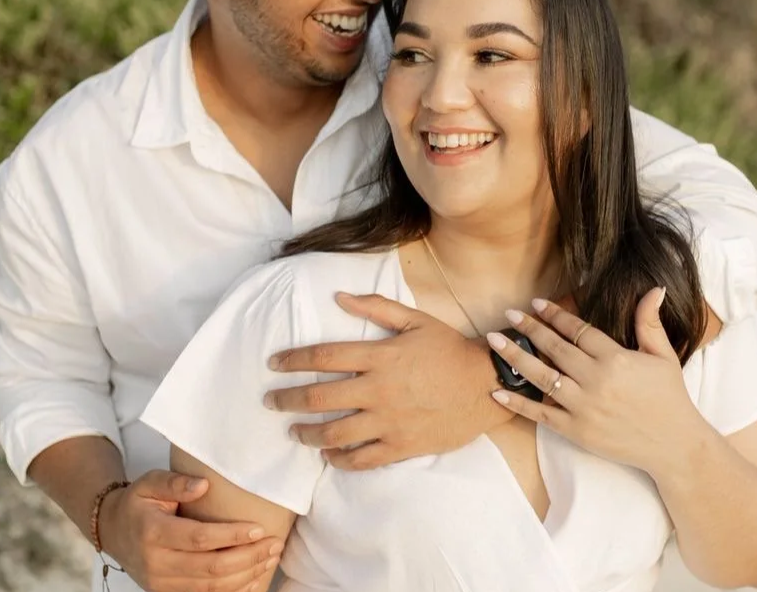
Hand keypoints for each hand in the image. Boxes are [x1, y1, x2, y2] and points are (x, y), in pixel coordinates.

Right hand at [99, 470, 283, 591]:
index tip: (258, 528)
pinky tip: (252, 578)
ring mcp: (160, 583)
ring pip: (210, 587)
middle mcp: (156, 563)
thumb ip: (175, 482)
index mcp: (153, 532)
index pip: (200, 538)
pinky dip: (231, 590)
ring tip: (270, 558)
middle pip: (210, 568)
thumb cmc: (138, 502)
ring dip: (245, 575)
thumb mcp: (150, 482)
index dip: (232, 535)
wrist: (112, 530)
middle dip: (248, 558)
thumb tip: (204, 485)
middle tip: (274, 544)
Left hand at [265, 292, 510, 469]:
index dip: (293, 359)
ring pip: (334, 432)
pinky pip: (362, 458)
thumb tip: (339, 296)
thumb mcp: (416, 319)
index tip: (274, 365)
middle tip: (270, 402)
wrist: (486, 385)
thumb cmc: (450, 349)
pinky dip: (339, 459)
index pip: (324, 356)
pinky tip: (328, 454)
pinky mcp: (401, 445)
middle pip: (319, 396)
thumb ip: (376, 307)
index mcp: (380, 356)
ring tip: (294, 432)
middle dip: (287, 399)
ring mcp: (389, 421)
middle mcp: (379, 389)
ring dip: (307, 433)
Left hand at [486, 288, 706, 476]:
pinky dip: (517, 404)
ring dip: (515, 357)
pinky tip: (497, 392)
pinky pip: (540, 414)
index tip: (537, 303)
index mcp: (615, 358)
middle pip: (554, 348)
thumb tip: (653, 288)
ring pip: (542, 376)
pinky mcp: (576, 430)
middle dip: (529, 329)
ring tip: (494, 341)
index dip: (555, 315)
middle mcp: (596, 380)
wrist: (674, 446)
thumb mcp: (663, 356)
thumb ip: (649, 321)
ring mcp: (583, 406)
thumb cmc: (670, 398)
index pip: (577, 330)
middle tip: (509, 314)